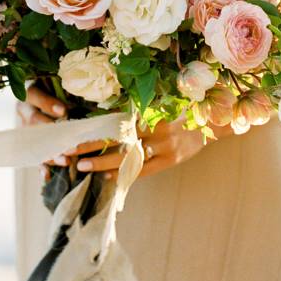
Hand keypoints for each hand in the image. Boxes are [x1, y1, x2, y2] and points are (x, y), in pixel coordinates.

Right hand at [16, 84, 68, 176]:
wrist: (39, 101)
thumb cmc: (57, 91)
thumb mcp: (58, 89)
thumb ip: (67, 94)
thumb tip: (88, 102)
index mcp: (31, 93)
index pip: (36, 96)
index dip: (47, 103)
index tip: (64, 111)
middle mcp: (25, 110)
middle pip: (34, 121)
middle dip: (52, 135)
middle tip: (68, 143)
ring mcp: (24, 128)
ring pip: (34, 142)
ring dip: (50, 153)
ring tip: (65, 162)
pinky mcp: (29, 143)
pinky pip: (33, 156)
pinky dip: (41, 167)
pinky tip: (47, 176)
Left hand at [64, 116, 209, 180]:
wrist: (212, 122)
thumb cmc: (181, 109)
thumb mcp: (161, 102)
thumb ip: (138, 108)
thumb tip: (106, 111)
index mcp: (150, 110)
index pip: (115, 120)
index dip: (95, 126)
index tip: (74, 130)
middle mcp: (155, 128)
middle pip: (117, 138)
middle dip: (92, 145)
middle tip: (69, 151)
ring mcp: (163, 147)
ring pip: (128, 157)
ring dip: (103, 162)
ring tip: (83, 166)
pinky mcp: (169, 161)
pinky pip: (144, 170)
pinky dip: (126, 174)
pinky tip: (108, 178)